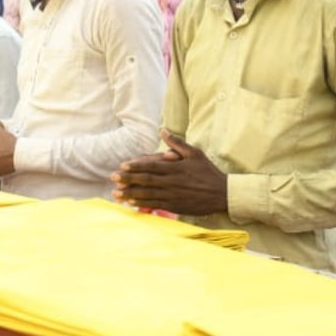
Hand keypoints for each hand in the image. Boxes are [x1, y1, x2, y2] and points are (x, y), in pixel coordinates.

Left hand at [112, 130, 227, 215]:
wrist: (222, 193)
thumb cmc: (208, 172)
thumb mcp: (195, 153)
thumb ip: (177, 143)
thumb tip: (162, 129)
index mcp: (176, 168)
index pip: (152, 166)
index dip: (136, 166)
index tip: (123, 166)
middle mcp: (172, 181)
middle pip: (146, 180)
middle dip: (128, 179)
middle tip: (113, 178)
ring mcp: (173, 195)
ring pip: (148, 194)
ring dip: (131, 194)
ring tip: (116, 194)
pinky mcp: (175, 205)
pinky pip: (155, 205)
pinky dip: (142, 204)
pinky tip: (131, 203)